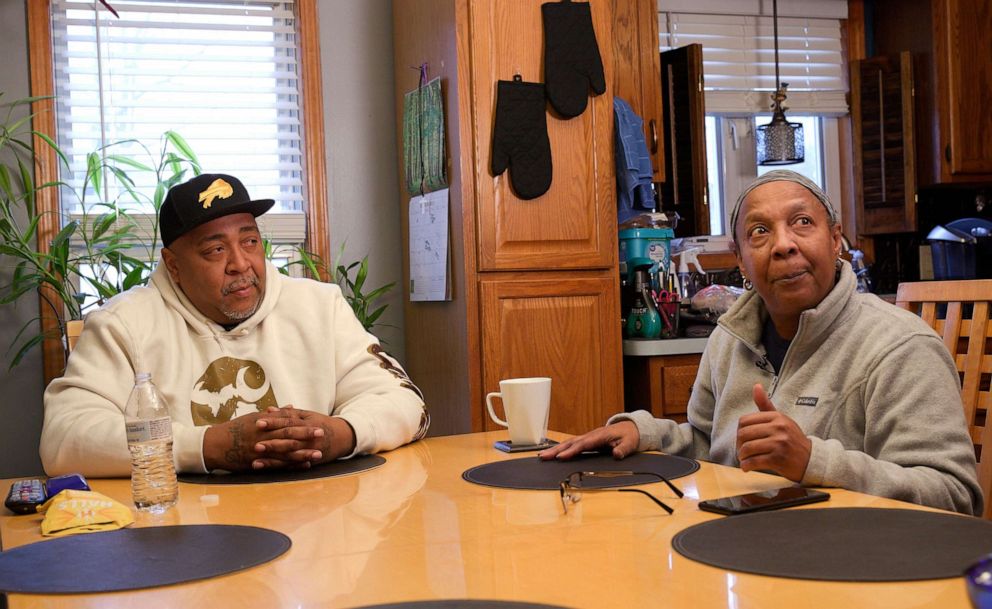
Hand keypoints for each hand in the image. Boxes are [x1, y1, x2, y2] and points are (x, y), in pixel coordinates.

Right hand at [203, 407, 352, 471]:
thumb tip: (292, 407)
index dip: (303, 425)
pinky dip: (290, 465)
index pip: (286, 423)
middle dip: (306, 436)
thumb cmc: (235, 429)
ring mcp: (260, 450)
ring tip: (317, 454)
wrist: (214, 444)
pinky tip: (303, 466)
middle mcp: (263, 436)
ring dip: (302, 453)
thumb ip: (274, 414)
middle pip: (288, 435)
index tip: (318, 425)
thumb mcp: (254, 417)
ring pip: (284, 452)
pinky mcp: (256, 461)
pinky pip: (276, 464)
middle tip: (322, 436)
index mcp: (263, 423)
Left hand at [252, 406, 356, 469]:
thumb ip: (288, 413)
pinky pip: (293, 466)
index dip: (274, 422)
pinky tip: (267, 469)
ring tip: (256, 461)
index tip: (258, 422)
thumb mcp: (307, 415)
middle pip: (288, 440)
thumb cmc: (321, 424)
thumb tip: (269, 409)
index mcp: (307, 423)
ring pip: (289, 456)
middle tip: (254, 444)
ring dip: (272, 460)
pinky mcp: (309, 461)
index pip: (288, 422)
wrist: (343, 438)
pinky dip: (279, 468)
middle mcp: (308, 438)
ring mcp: (309, 451)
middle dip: (271, 443)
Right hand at [538, 421, 638, 460]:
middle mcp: (591, 435)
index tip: (560, 457)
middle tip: (543, 456)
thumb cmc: (629, 436)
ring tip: (543, 455)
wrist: (631, 428)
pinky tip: (554, 453)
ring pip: (569, 443)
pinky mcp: (587, 441)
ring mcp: (588, 437)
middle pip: (571, 442)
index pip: (583, 444)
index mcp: (600, 436)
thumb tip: (616, 454)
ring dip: (555, 449)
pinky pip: (572, 444)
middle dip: (556, 450)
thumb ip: (623, 449)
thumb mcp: (630, 443)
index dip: (571, 451)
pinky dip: (561, 448)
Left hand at [736, 384, 810, 480]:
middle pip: (743, 434)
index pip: (744, 421)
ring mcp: (779, 443)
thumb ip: (765, 404)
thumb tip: (756, 385)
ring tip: (744, 459)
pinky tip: (747, 467)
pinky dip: (746, 466)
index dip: (739, 431)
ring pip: (747, 448)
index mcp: (777, 417)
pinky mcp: (779, 459)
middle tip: (741, 451)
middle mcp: (778, 428)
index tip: (742, 439)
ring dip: (742, 456)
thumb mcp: (780, 419)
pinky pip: (754, 461)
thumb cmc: (792, 439)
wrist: (811, 459)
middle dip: (738, 445)